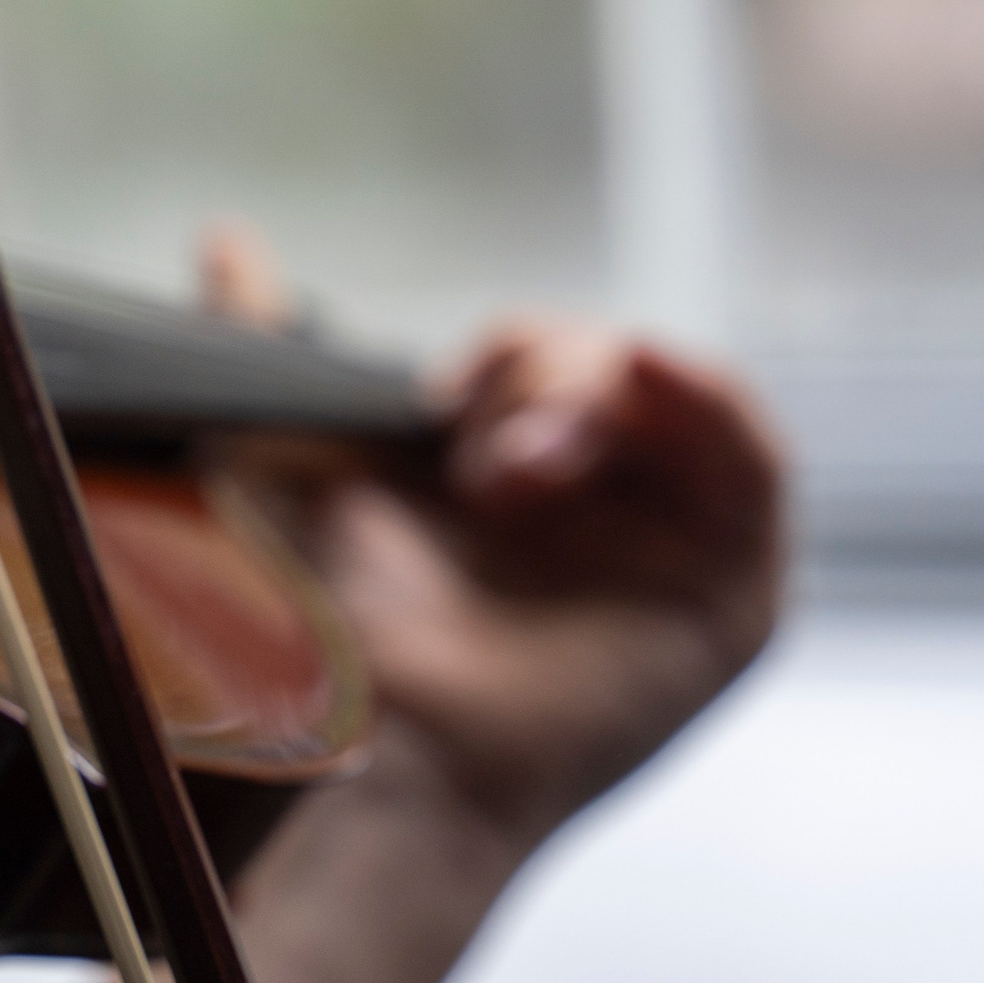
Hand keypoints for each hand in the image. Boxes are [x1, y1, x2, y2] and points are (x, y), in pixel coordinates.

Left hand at [0, 244, 790, 982]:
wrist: (371, 743)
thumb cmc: (315, 628)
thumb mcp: (282, 452)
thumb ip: (261, 338)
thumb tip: (225, 240)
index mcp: (500, 492)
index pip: (545, 368)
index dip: (506, 357)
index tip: (438, 396)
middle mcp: (593, 526)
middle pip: (614, 376)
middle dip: (543, 380)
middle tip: (478, 453)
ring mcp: (666, 562)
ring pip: (678, 406)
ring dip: (603, 396)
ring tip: (523, 457)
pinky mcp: (732, 604)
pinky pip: (758, 469)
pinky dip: (712, 402)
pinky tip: (651, 370)